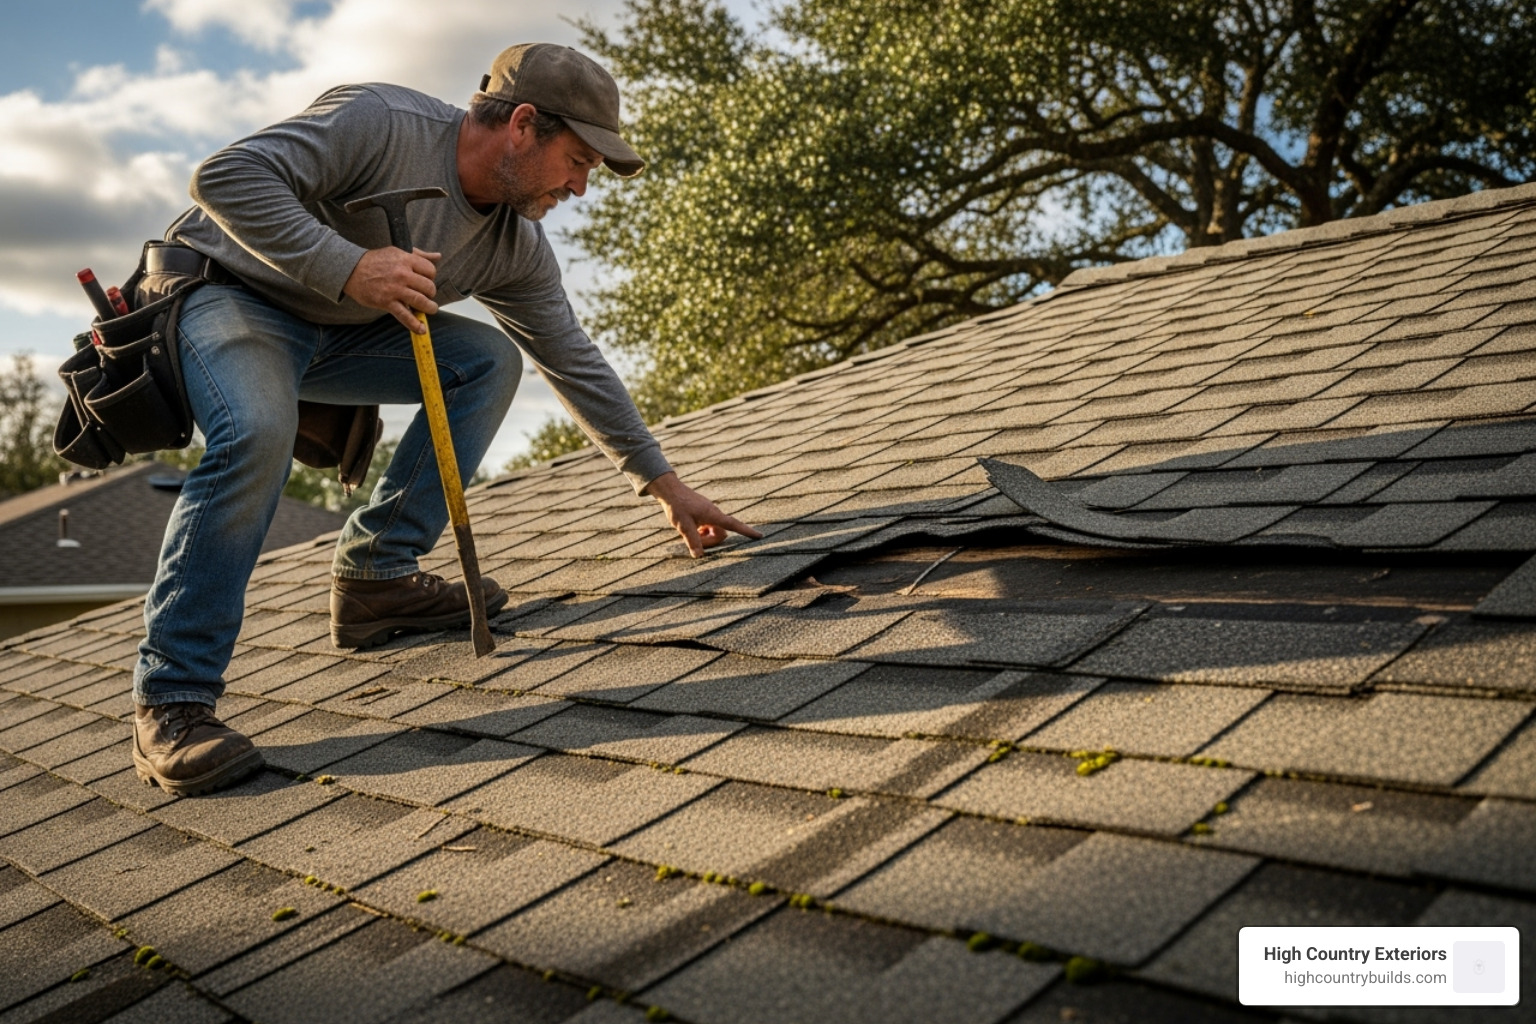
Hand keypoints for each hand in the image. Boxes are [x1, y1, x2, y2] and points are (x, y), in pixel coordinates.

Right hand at [343, 247, 440, 332]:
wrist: (351, 269)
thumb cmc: (376, 260)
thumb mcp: (397, 252)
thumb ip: (419, 255)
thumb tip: (438, 256)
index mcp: (406, 260)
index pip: (430, 270)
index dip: (431, 277)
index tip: (426, 280)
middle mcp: (403, 274)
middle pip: (428, 287)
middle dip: (430, 293)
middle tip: (426, 295)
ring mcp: (395, 289)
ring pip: (421, 301)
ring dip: (429, 308)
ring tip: (430, 309)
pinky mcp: (386, 302)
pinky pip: (404, 315)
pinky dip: (414, 324)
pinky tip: (421, 329)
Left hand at [643, 471, 762, 557]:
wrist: (670, 490)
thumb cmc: (677, 506)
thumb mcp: (683, 525)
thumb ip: (693, 541)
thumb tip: (699, 556)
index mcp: (713, 515)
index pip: (734, 525)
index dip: (747, 531)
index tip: (760, 535)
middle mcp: (714, 513)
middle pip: (721, 534)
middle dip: (710, 541)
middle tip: (695, 539)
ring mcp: (709, 513)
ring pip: (714, 531)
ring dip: (705, 537)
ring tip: (691, 531)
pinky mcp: (704, 513)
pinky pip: (708, 526)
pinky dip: (702, 531)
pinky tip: (691, 527)